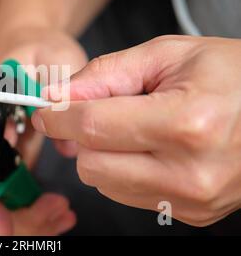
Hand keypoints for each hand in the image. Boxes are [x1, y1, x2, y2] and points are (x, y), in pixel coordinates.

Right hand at [0, 27, 86, 234]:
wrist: (34, 45)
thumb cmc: (39, 45)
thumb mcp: (51, 54)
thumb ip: (56, 87)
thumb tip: (63, 141)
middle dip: (16, 215)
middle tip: (54, 214)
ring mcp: (1, 148)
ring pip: (2, 197)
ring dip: (28, 215)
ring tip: (61, 213)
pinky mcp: (16, 154)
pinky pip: (18, 191)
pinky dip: (36, 206)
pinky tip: (60, 210)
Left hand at [32, 35, 240, 225]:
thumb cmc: (229, 75)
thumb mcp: (167, 56)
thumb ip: (105, 73)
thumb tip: (57, 94)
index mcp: (186, 123)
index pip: (93, 125)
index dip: (58, 114)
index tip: (46, 108)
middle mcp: (189, 172)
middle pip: (90, 162)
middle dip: (82, 135)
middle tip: (99, 111)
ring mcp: (191, 199)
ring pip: (103, 182)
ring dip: (102, 153)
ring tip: (135, 127)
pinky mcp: (191, 214)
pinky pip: (127, 194)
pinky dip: (123, 170)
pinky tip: (149, 148)